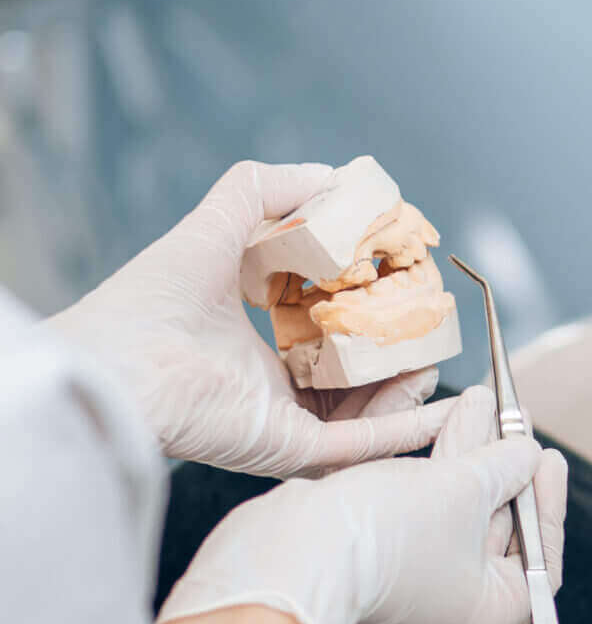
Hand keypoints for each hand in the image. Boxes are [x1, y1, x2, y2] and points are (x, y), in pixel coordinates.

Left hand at [48, 160, 451, 475]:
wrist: (114, 365)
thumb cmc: (147, 304)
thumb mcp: (214, 228)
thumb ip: (263, 191)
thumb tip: (330, 174)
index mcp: (254, 349)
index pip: (326, 335)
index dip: (366, 309)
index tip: (400, 281)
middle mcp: (272, 390)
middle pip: (356, 377)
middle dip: (398, 351)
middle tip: (427, 320)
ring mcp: (286, 423)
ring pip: (369, 412)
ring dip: (410, 385)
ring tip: (432, 352)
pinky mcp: (294, 449)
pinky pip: (365, 443)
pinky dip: (408, 425)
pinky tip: (444, 404)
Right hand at [157, 385, 569, 623]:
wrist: (278, 558)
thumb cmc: (383, 535)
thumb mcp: (463, 489)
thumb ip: (505, 468)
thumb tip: (527, 455)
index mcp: (482, 617)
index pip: (537, 563)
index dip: (547, 505)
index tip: (546, 458)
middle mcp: (444, 615)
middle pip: (493, 535)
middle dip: (503, 469)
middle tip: (514, 419)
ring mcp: (400, 593)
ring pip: (449, 518)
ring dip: (466, 458)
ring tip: (479, 401)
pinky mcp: (362, 567)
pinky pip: (411, 517)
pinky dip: (429, 472)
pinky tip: (442, 420)